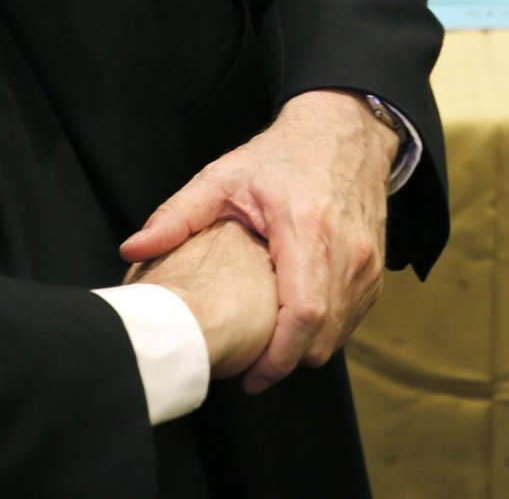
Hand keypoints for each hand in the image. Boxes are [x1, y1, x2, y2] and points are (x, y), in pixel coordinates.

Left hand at [119, 90, 397, 393]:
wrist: (342, 131)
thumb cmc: (281, 155)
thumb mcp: (222, 176)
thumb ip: (177, 215)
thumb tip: (132, 249)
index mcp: (307, 227)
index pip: (304, 314)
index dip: (278, 357)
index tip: (250, 377)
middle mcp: (346, 248)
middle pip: (324, 334)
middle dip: (287, 362)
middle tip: (251, 368)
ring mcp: (367, 260)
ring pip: (341, 331)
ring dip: (306, 349)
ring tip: (269, 347)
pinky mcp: (376, 267)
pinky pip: (353, 317)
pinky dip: (327, 330)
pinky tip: (295, 323)